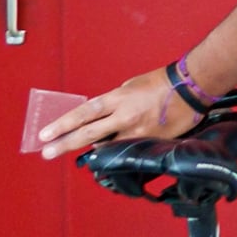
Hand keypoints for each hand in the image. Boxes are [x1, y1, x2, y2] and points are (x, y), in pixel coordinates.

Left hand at [42, 71, 199, 160]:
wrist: (192, 87)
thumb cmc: (161, 82)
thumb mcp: (130, 86)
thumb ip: (113, 102)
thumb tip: (100, 116)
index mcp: (117, 98)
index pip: (83, 113)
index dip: (62, 125)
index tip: (45, 135)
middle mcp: (124, 116)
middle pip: (89, 133)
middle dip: (65, 144)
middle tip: (47, 153)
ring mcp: (138, 130)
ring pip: (107, 146)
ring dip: (92, 150)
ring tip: (81, 154)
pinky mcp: (151, 140)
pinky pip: (128, 149)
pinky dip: (117, 151)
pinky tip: (110, 154)